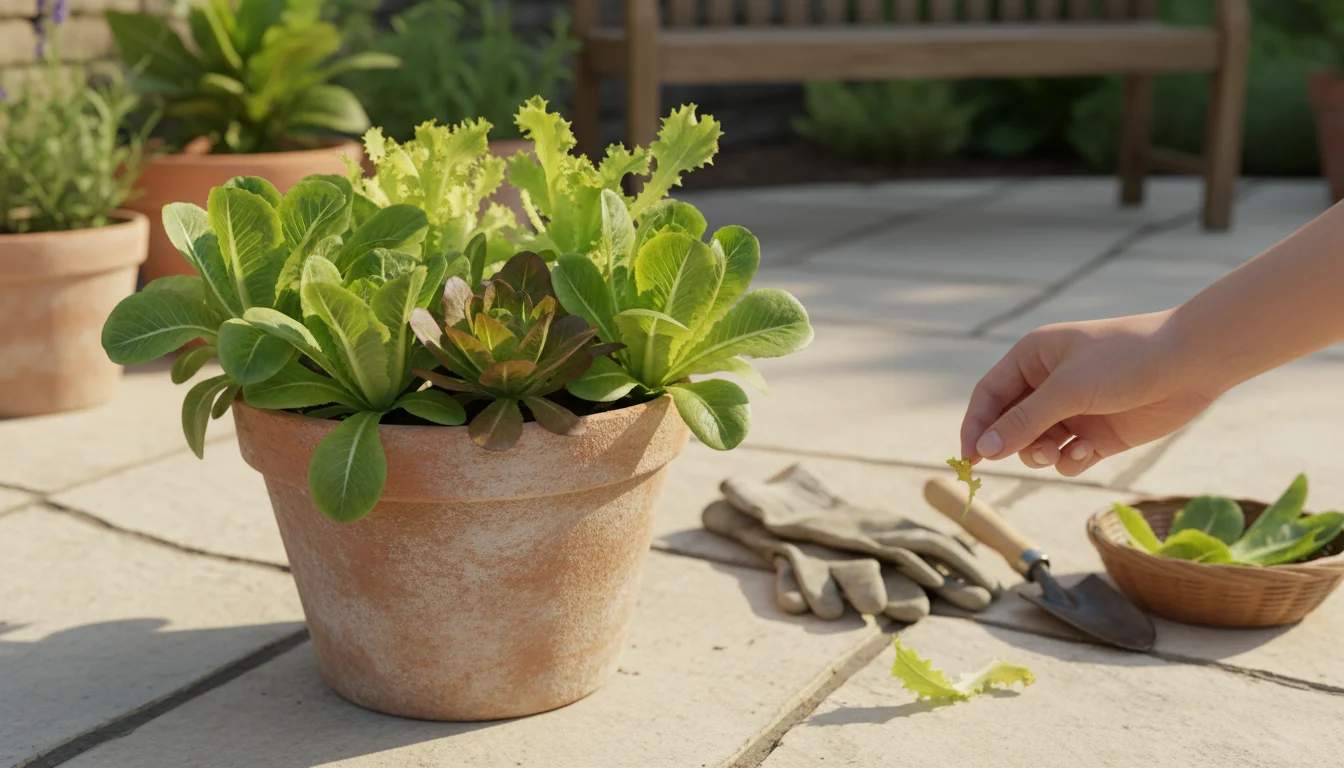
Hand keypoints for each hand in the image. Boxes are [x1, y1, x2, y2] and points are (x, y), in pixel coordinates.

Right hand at [960, 311, 1219, 476]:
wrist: (1192, 362)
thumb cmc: (1126, 359)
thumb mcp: (1068, 389)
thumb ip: (1024, 421)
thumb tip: (983, 450)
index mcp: (1032, 358)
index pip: (989, 396)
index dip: (976, 427)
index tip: (970, 459)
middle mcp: (1048, 384)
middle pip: (1009, 425)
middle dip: (1015, 444)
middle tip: (1034, 454)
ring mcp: (1073, 410)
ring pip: (1036, 445)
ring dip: (1042, 454)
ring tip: (1061, 453)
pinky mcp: (1098, 433)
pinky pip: (1067, 456)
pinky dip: (1071, 460)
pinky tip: (1088, 452)